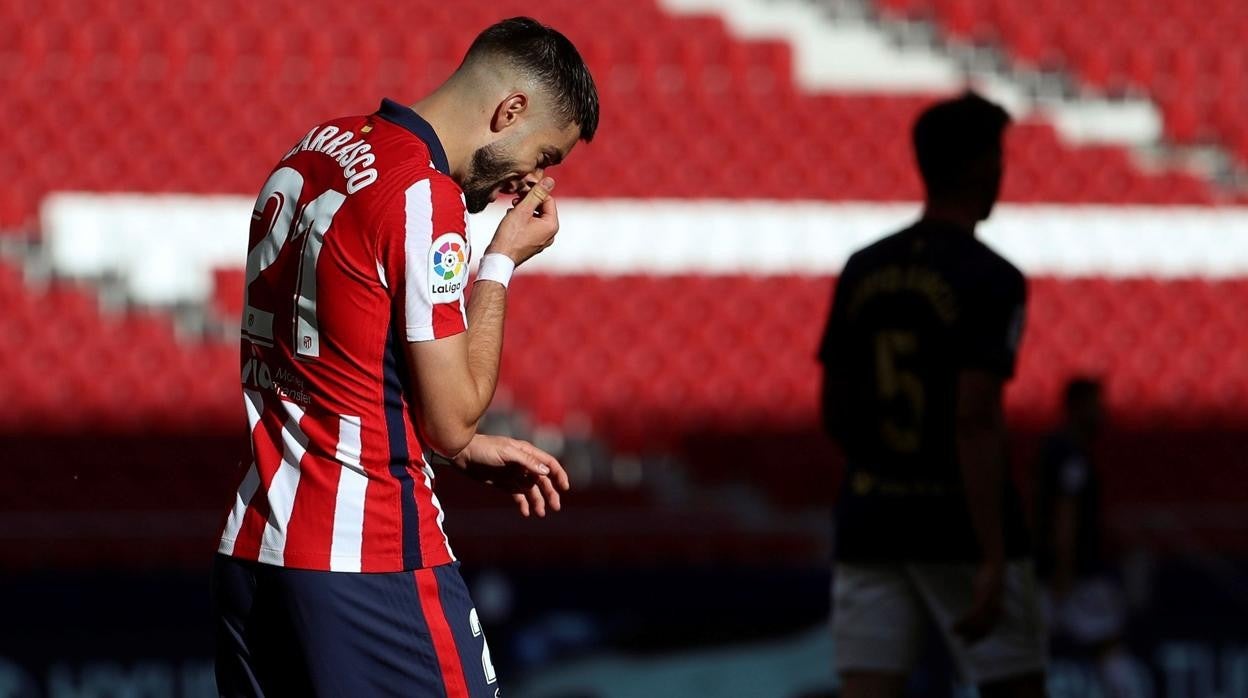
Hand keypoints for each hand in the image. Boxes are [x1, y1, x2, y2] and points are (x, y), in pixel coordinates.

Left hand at [453, 434, 569, 516]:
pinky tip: (526, 513)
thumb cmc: (484, 449)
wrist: (462, 455)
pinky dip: (523, 503)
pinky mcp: (504, 484)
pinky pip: (518, 495)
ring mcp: (514, 474)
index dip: (559, 474)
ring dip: (538, 501)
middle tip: (555, 507)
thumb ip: (526, 461)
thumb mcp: (506, 453)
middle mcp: (523, 464)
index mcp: (526, 453)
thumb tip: (546, 471)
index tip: (564, 487)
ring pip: (531, 490)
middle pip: (542, 480)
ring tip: (540, 513)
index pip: (548, 463)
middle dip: (550, 493)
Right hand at [485, 177, 557, 266]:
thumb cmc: (510, 235)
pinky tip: (511, 220)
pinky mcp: (533, 245)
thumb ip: (537, 194)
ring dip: (524, 210)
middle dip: (528, 202)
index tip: (520, 191)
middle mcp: (551, 234)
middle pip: (542, 209)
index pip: (548, 200)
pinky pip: (531, 227)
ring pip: (535, 217)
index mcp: (552, 225)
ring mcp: (542, 241)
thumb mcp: (523, 210)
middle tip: (514, 201)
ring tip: (511, 210)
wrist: (499, 259)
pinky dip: (522, 221)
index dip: (535, 192)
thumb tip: (550, 180)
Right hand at [953, 560, 1005, 644]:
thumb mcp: (989, 594)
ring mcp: (989, 606)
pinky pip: (972, 615)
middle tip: (962, 643)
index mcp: (997, 612)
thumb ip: (987, 604)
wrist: (994, 568)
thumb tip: (983, 610)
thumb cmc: (990, 581)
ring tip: (953, 632)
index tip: (969, 643)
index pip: (988, 630)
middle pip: (983, 630)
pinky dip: (963, 622)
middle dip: (972, 637)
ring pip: (976, 624)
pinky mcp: (983, 600)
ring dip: (964, 630)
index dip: (978, 638)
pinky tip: (956, 624)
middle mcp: (995, 612)